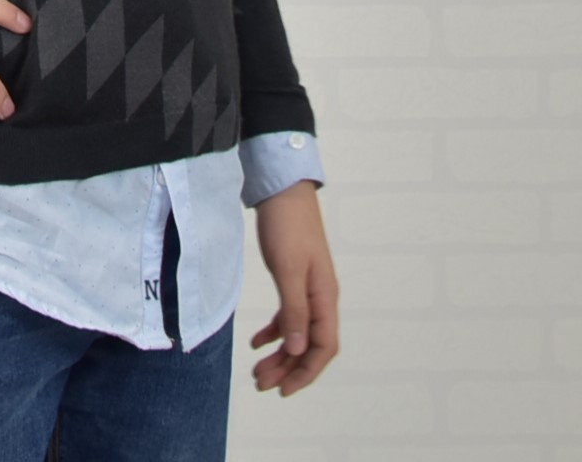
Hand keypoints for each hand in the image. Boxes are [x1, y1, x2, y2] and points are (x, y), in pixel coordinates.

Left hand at [248, 179, 338, 396]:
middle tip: (261, 384)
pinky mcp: (294, 278)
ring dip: (279, 353)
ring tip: (257, 370)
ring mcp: (308, 288)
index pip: (324, 346)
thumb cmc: (287, 226)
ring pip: (297, 332)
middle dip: (288, 368)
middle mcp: (320, 297)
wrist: (282, 190)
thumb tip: (300, 349)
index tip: (284, 390)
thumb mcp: (288, 270)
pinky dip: (274, 331)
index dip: (306, 372)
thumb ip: (295, 310)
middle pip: (309, 344)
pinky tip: (256, 342)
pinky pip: (288, 315)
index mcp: (325, 297)